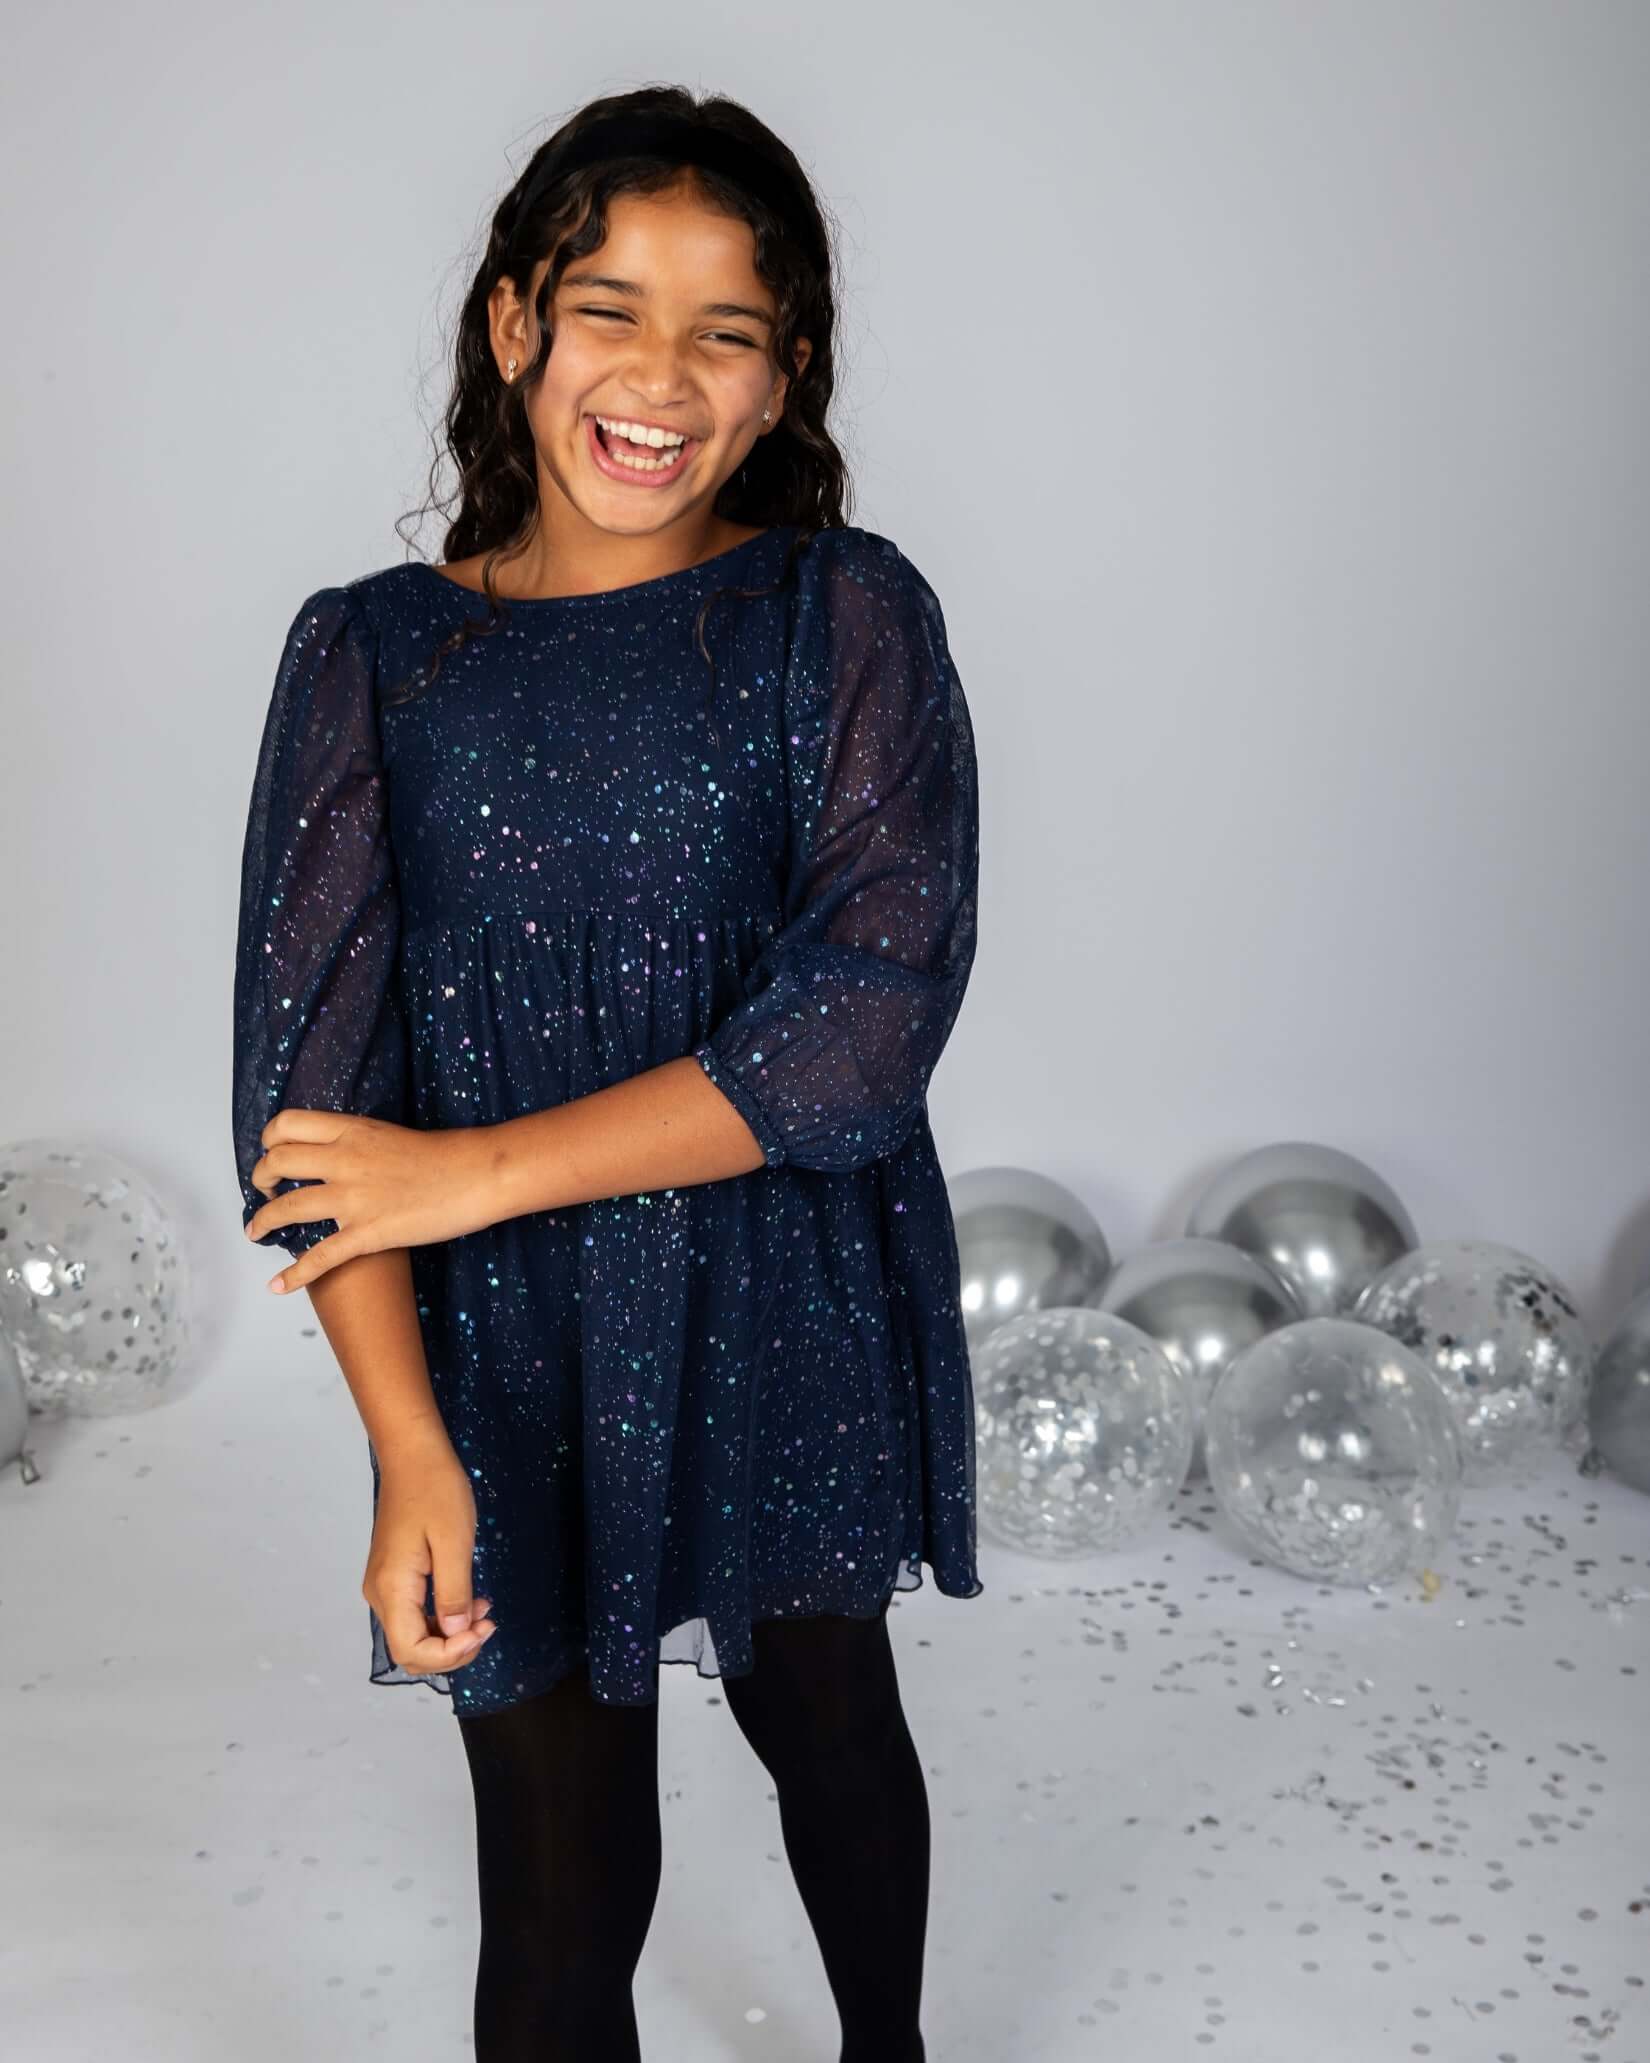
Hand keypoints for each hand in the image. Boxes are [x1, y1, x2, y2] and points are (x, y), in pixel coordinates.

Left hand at [245, 1110, 501, 1292]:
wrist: (477, 1174)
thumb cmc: (447, 1156)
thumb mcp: (391, 1135)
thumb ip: (359, 1143)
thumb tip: (341, 1155)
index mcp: (352, 1131)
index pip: (287, 1125)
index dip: (269, 1140)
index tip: (272, 1153)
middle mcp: (345, 1160)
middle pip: (277, 1162)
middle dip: (261, 1179)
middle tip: (265, 1190)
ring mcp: (354, 1198)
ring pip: (287, 1208)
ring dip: (263, 1220)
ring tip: (257, 1230)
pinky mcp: (368, 1233)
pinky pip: (320, 1257)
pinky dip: (294, 1276)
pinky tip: (278, 1286)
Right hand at [364, 1432, 497, 1679]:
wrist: (412, 1455)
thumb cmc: (436, 1490)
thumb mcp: (454, 1542)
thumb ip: (454, 1593)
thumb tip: (456, 1633)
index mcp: (392, 1588)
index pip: (412, 1650)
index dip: (450, 1654)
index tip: (485, 1628)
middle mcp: (380, 1594)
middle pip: (410, 1650)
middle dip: (452, 1650)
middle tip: (488, 1625)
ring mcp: (383, 1585)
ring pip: (412, 1634)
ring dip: (449, 1635)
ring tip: (483, 1612)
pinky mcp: (392, 1576)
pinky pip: (413, 1613)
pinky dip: (441, 1618)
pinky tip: (468, 1601)